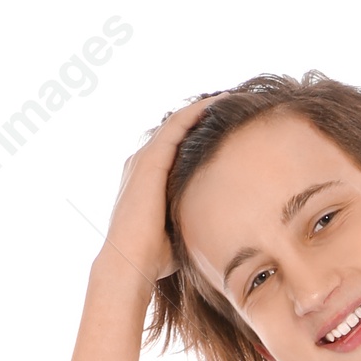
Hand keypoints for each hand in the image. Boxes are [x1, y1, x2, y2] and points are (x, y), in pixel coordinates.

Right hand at [99, 96, 220, 290]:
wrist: (130, 263)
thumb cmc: (154, 257)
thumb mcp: (178, 229)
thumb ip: (192, 216)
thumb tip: (222, 225)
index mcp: (147, 179)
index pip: (175, 147)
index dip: (198, 135)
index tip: (224, 129)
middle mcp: (142, 163)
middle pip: (176, 129)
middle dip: (202, 116)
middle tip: (231, 106)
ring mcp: (145, 158)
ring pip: (178, 121)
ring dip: (203, 107)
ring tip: (229, 98)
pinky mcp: (151, 159)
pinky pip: (177, 125)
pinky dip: (198, 111)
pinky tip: (219, 103)